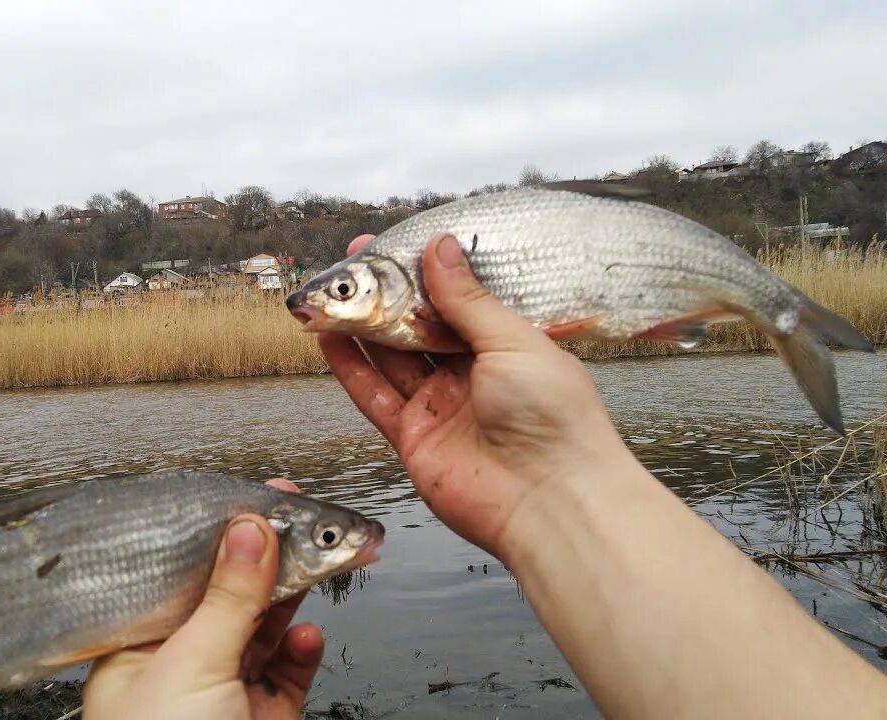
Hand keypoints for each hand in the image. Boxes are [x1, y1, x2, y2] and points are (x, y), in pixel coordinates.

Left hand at [82, 479, 323, 719]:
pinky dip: (304, 647)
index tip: (259, 500)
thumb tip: (251, 532)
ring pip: (266, 627)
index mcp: (139, 645)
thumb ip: (227, 599)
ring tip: (318, 565)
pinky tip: (306, 635)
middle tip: (306, 522)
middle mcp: (181, 663)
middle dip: (271, 558)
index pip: (186, 573)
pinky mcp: (264, 713)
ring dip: (293, 596)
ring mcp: (225, 688)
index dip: (223, 535)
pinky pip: (289, 668)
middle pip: (232, 595)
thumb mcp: (191, 663)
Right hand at [319, 233, 635, 556]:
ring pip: (392, 358)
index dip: (424, 273)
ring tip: (332, 296)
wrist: (550, 499)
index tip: (393, 246)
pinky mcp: (415, 438)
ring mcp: (441, 407)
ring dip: (362, 327)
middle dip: (387, 296)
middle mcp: (472, 374)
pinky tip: (332, 340)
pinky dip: (352, 369)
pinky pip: (376, 397)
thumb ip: (467, 299)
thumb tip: (441, 248)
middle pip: (419, 327)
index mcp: (506, 346)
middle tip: (355, 265)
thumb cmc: (554, 417)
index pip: (456, 300)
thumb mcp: (513, 340)